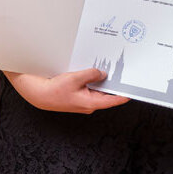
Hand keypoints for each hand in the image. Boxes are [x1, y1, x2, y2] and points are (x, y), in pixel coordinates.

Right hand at [5, 68, 128, 113]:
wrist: (37, 94)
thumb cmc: (53, 91)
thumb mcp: (75, 78)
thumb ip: (91, 74)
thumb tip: (102, 73)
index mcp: (91, 103)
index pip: (113, 100)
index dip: (125, 95)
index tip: (135, 90)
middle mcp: (89, 104)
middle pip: (108, 93)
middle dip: (115, 84)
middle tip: (125, 74)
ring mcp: (84, 100)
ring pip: (99, 90)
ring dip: (104, 81)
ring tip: (111, 70)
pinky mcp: (78, 96)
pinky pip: (91, 88)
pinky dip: (95, 80)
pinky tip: (96, 72)